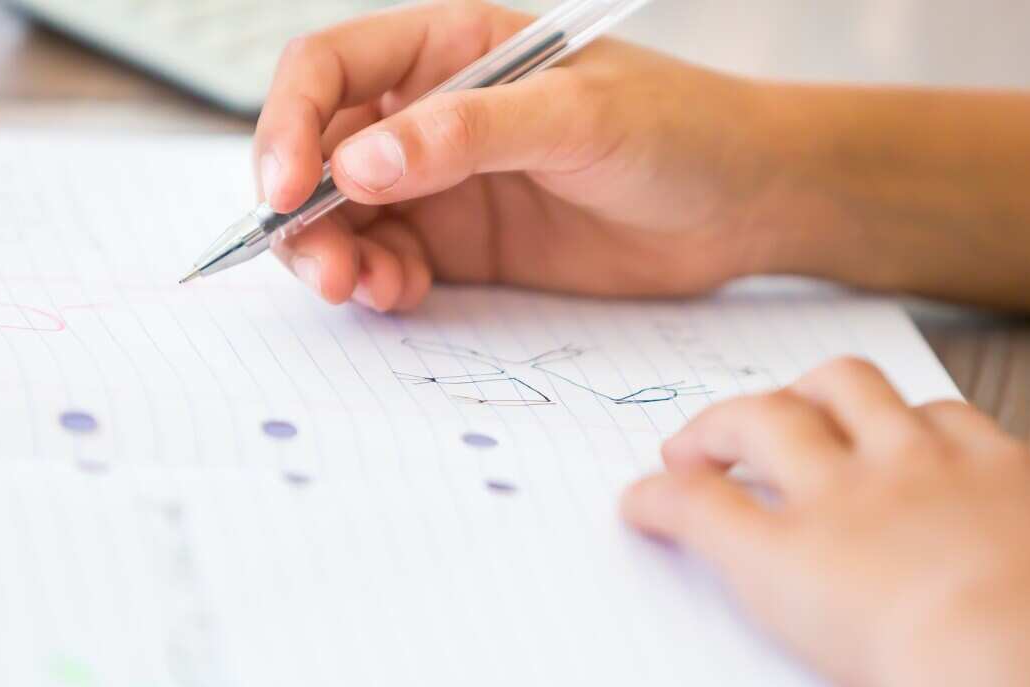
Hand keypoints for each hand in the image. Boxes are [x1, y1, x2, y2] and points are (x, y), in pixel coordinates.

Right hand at [253, 1, 808, 309]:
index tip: (285, 190)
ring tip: (361, 290)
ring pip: (347, 216)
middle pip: (321, 151)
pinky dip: (380, 283)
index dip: (289, 124)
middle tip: (324, 268)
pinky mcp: (468, 246)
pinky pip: (394, 262)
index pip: (331, 70)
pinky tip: (398, 296)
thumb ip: (467, 135)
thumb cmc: (678, 128)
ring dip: (334, 254)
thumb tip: (356, 162)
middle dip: (303, 208)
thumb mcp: (577, 118)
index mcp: (451, 47)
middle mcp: (432, 113)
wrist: (744, 204)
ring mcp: (446, 184)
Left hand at [622, 358, 1029, 686]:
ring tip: (688, 446)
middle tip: (770, 418)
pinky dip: (661, 503)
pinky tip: (639, 507)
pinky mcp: (776, 556)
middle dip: (800, 396)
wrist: (1029, 667)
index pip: (932, 415)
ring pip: (762, 424)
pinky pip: (700, 510)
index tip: (876, 430)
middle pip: (840, 390)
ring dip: (718, 429)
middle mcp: (906, 467)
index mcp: (988, 470)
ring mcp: (838, 503)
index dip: (894, 420)